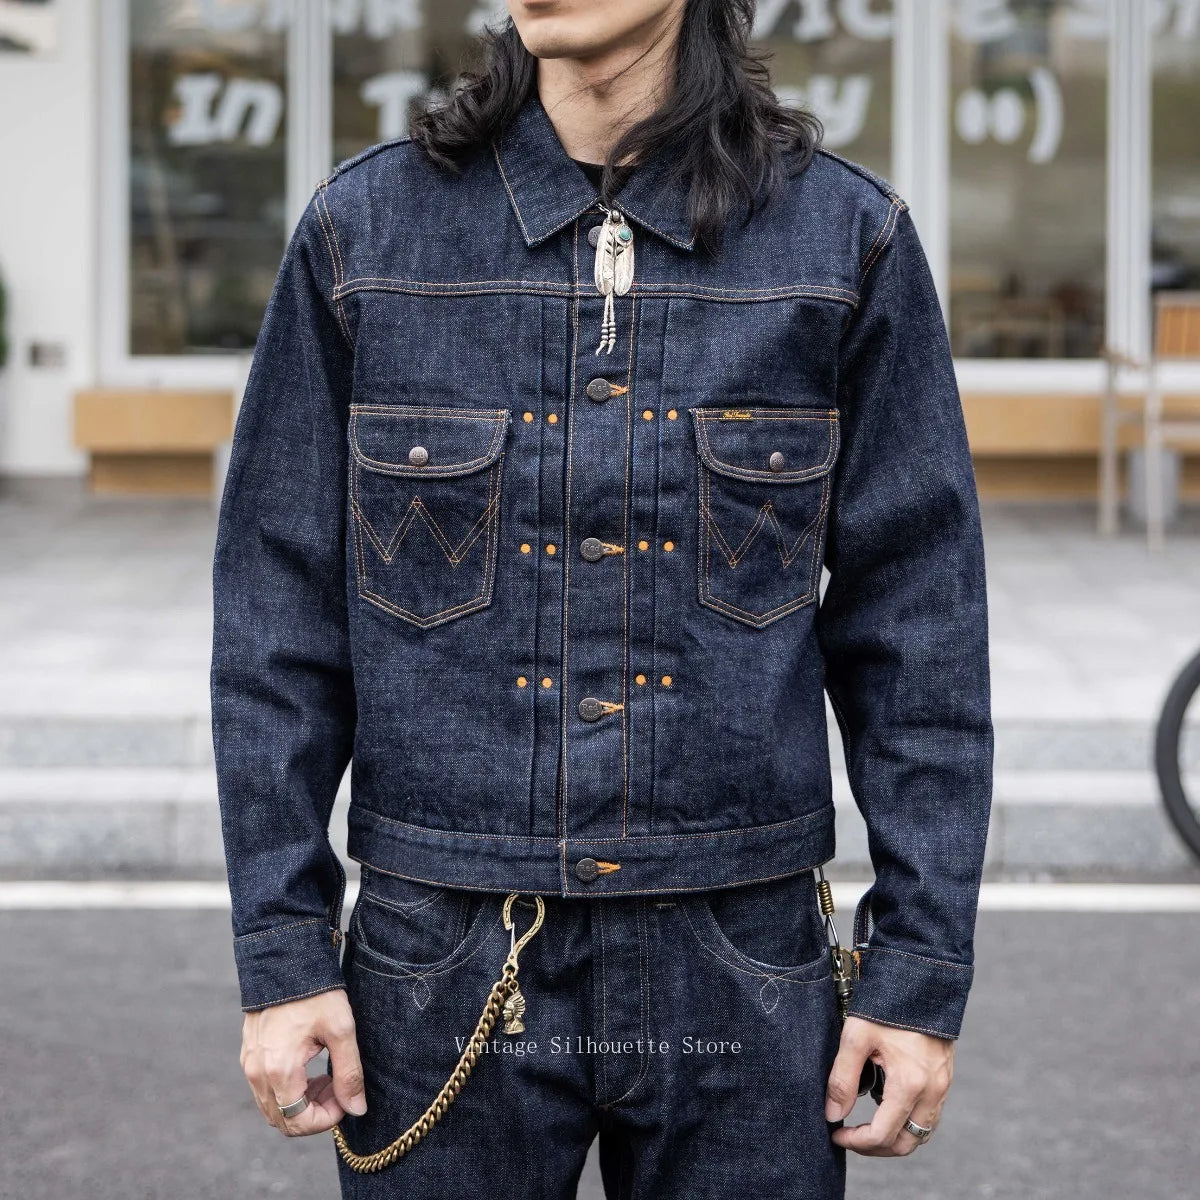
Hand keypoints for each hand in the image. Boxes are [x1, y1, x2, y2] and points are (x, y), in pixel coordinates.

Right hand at [240, 988, 367, 1136]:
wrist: (286, 960)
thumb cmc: (316, 993)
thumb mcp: (341, 1030)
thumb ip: (349, 1074)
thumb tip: (357, 1109)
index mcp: (279, 1070)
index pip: (299, 1122)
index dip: (327, 1119)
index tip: (346, 1097)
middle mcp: (257, 1073)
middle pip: (284, 1120)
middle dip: (315, 1113)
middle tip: (338, 1089)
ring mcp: (249, 1065)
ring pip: (274, 1107)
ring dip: (302, 1103)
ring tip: (327, 1078)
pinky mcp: (249, 1055)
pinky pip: (266, 1090)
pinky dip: (289, 1090)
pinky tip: (310, 1068)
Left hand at [825, 1015, 952, 1155]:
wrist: (921, 980)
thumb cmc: (886, 1006)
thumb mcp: (856, 1037)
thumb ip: (842, 1079)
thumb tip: (831, 1114)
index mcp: (910, 1083)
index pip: (882, 1135)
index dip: (855, 1142)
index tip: (836, 1133)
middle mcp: (932, 1091)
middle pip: (906, 1144)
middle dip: (875, 1148)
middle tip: (850, 1137)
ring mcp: (942, 1087)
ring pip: (920, 1133)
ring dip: (893, 1137)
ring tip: (865, 1124)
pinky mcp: (944, 1079)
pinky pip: (929, 1116)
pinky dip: (907, 1121)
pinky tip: (886, 1105)